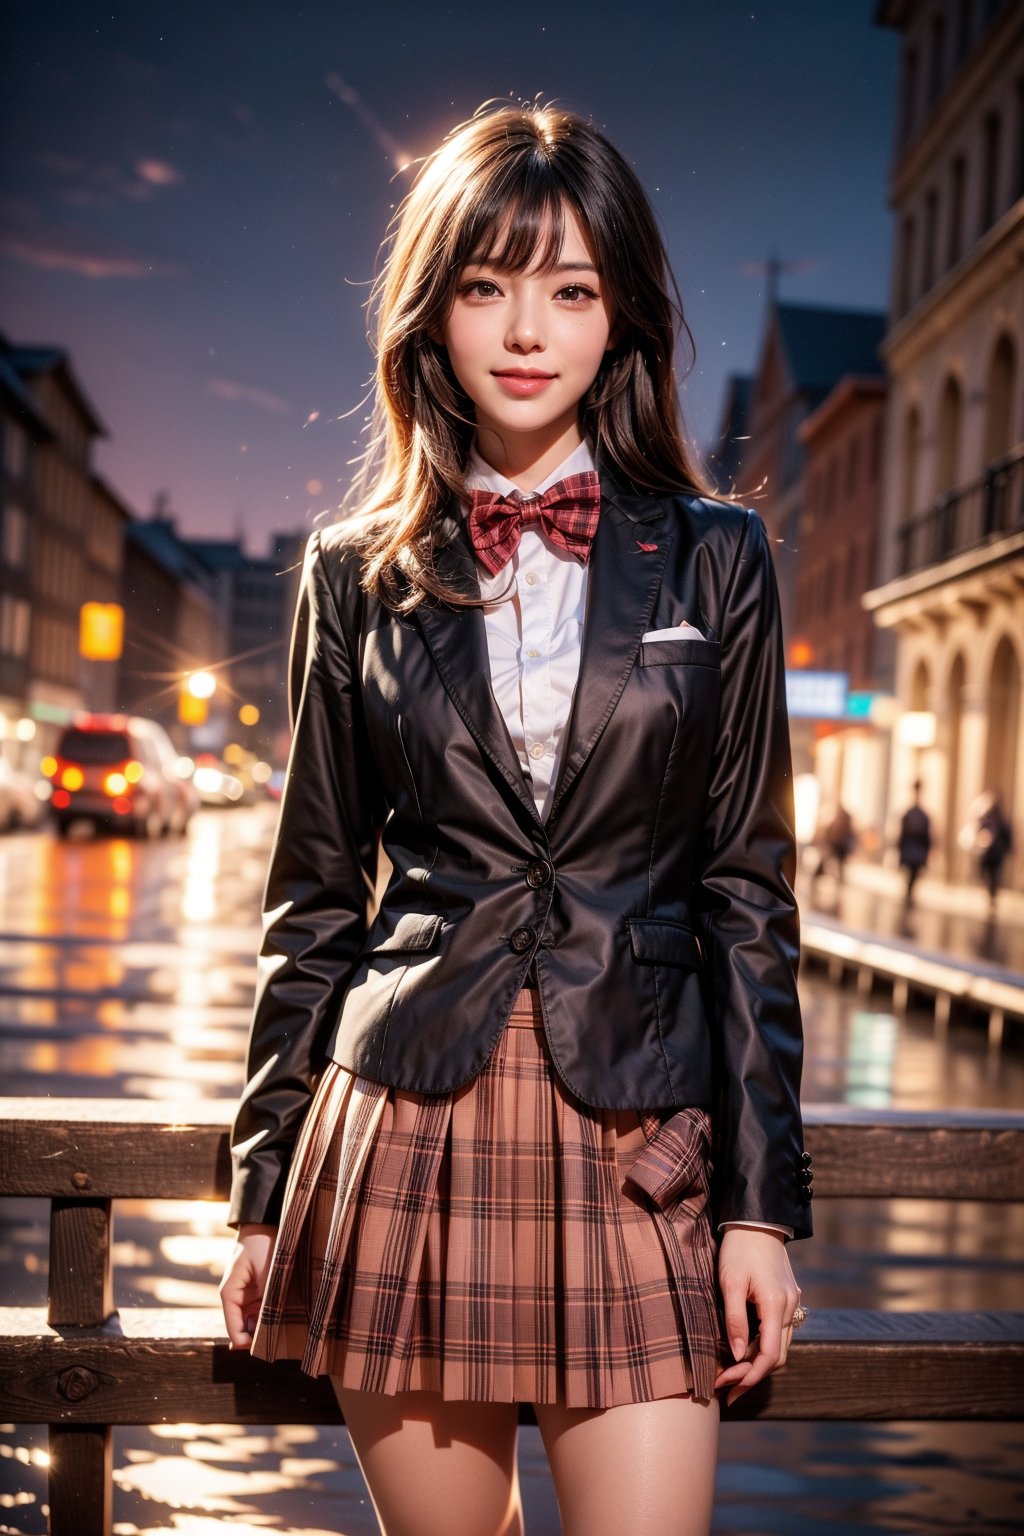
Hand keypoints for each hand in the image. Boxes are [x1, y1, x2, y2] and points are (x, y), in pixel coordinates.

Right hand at [219, 1224, 277, 1349]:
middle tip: (278, 1346)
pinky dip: (272, 1316)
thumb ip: (267, 1298)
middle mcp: (236, 1299)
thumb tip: (269, 1325)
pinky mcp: (259, 1292)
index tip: (267, 1349)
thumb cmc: (261, 1244)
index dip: (248, 1343)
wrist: (265, 1222)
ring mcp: (248, 1297)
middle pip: (245, 1330)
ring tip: (285, 1333)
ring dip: (267, 1327)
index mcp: (229, 1295)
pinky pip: (263, 1311)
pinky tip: (286, 1321)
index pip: (234, 1330)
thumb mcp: (266, 1272)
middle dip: (259, 1337)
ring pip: (255, 1322)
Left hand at [712, 1227, 801, 1405]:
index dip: (749, 1376)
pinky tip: (742, 1352)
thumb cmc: (739, 1248)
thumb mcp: (730, 1282)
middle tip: (725, 1388)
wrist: (757, 1220)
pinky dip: (761, 1347)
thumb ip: (735, 1319)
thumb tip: (736, 1355)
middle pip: (776, 1356)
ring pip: (779, 1346)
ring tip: (730, 1376)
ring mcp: (791, 1302)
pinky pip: (778, 1332)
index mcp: (776, 1305)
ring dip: (756, 1363)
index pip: (768, 1355)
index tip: (727, 1388)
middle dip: (751, 1375)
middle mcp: (790, 1307)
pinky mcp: (786, 1298)